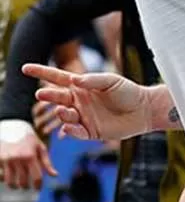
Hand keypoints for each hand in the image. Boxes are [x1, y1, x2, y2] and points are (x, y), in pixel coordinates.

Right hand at [0, 126, 54, 189]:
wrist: (10, 127)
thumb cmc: (28, 139)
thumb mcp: (40, 148)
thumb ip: (47, 163)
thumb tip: (55, 175)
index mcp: (30, 156)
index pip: (36, 177)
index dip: (38, 186)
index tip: (38, 188)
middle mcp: (18, 159)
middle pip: (23, 182)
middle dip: (26, 186)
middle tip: (27, 186)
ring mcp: (6, 160)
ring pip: (10, 182)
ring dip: (14, 186)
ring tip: (17, 185)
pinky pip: (1, 176)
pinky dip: (4, 179)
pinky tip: (8, 177)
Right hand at [25, 64, 154, 140]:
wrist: (144, 110)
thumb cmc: (128, 92)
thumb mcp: (112, 81)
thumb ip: (93, 80)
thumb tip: (75, 80)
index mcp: (81, 86)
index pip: (58, 78)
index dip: (42, 73)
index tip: (25, 68)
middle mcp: (78, 101)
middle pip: (57, 97)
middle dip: (48, 95)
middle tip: (41, 93)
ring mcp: (82, 117)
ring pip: (64, 116)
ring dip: (61, 113)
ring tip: (63, 110)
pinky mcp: (89, 132)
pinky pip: (75, 133)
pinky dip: (71, 131)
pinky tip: (70, 127)